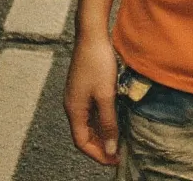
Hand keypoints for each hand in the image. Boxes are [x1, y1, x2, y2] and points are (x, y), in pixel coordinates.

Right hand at [64, 34, 119, 165]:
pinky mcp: (83, 86)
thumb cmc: (97, 62)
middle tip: (119, 151)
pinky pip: (90, 110)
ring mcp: (77, 94)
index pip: (82, 142)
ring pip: (88, 122)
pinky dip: (101, 118)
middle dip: (100, 145)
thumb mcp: (106, 94)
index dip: (98, 154)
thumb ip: (108, 122)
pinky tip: (114, 116)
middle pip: (84, 134)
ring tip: (119, 137)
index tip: (115, 159)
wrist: (92, 33)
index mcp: (74, 109)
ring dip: (102, 131)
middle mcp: (72, 104)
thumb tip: (111, 148)